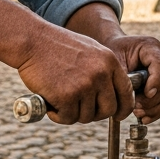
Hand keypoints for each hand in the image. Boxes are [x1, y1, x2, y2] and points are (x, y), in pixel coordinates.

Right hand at [16, 23, 135, 125]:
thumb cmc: (57, 46)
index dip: (123, 107)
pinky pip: (68, 118)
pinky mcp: (67, 96)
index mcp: (109, 62)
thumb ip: (103, 70)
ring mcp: (85, 85)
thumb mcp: (90, 51)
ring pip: (87, 116)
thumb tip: (112, 95)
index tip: (118, 115)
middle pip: (108, 110)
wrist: (33, 41)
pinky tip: (51, 102)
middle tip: (80, 109)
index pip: (127, 92)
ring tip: (60, 99)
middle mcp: (101, 74)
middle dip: (95, 114)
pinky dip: (58, 115)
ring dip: (73, 113)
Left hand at [107, 34, 159, 122]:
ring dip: (155, 108)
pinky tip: (144, 118)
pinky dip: (156, 111)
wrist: (115, 52)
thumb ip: (123, 76)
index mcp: (151, 46)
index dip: (156, 82)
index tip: (147, 94)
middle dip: (152, 100)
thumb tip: (131, 96)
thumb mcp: (114, 60)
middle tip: (135, 109)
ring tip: (138, 115)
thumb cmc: (113, 53)